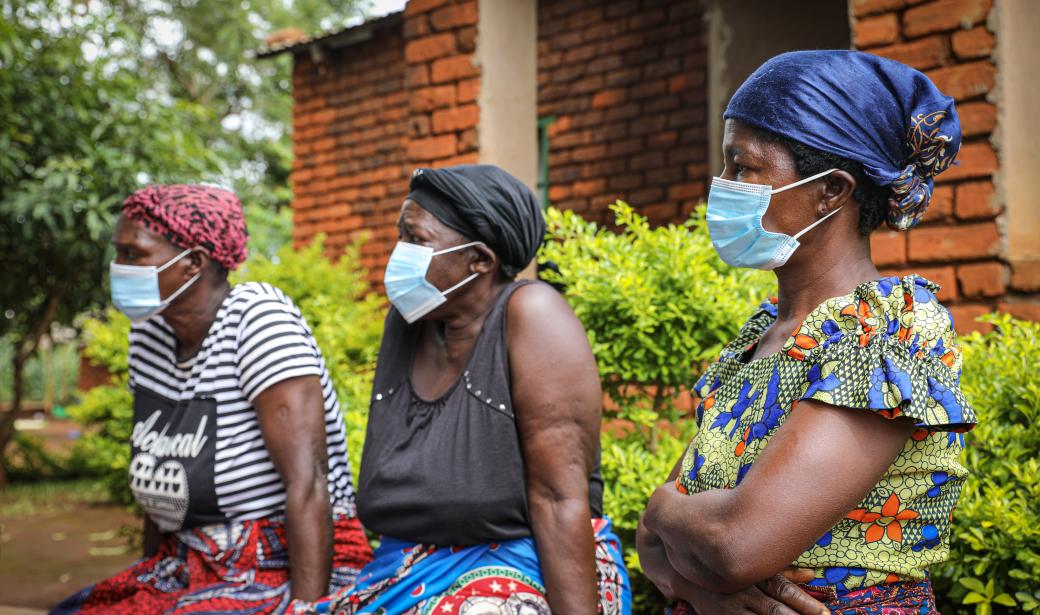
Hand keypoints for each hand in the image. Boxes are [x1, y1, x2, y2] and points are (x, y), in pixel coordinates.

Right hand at [678, 572, 827, 614]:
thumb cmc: (728, 568)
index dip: (805, 603)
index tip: (825, 612)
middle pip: (776, 609)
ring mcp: (732, 608)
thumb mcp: (755, 566)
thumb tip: (811, 576)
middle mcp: (744, 591)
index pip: (784, 590)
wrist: (687, 576)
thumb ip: (783, 572)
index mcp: (754, 574)